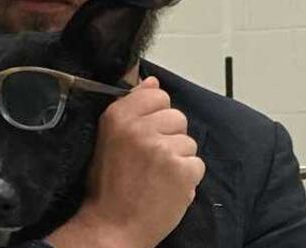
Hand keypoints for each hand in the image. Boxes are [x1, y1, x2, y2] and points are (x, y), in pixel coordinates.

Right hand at [46, 76, 204, 247]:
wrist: (113, 226)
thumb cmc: (108, 183)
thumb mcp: (108, 137)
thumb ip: (131, 107)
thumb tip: (152, 80)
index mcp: (118, 116)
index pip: (157, 94)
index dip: (155, 115)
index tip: (144, 134)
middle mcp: (140, 128)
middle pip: (177, 116)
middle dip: (169, 136)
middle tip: (150, 159)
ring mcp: (162, 149)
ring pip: (188, 142)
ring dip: (178, 159)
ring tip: (157, 176)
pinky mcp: (182, 171)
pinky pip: (197, 164)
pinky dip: (187, 178)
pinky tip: (168, 188)